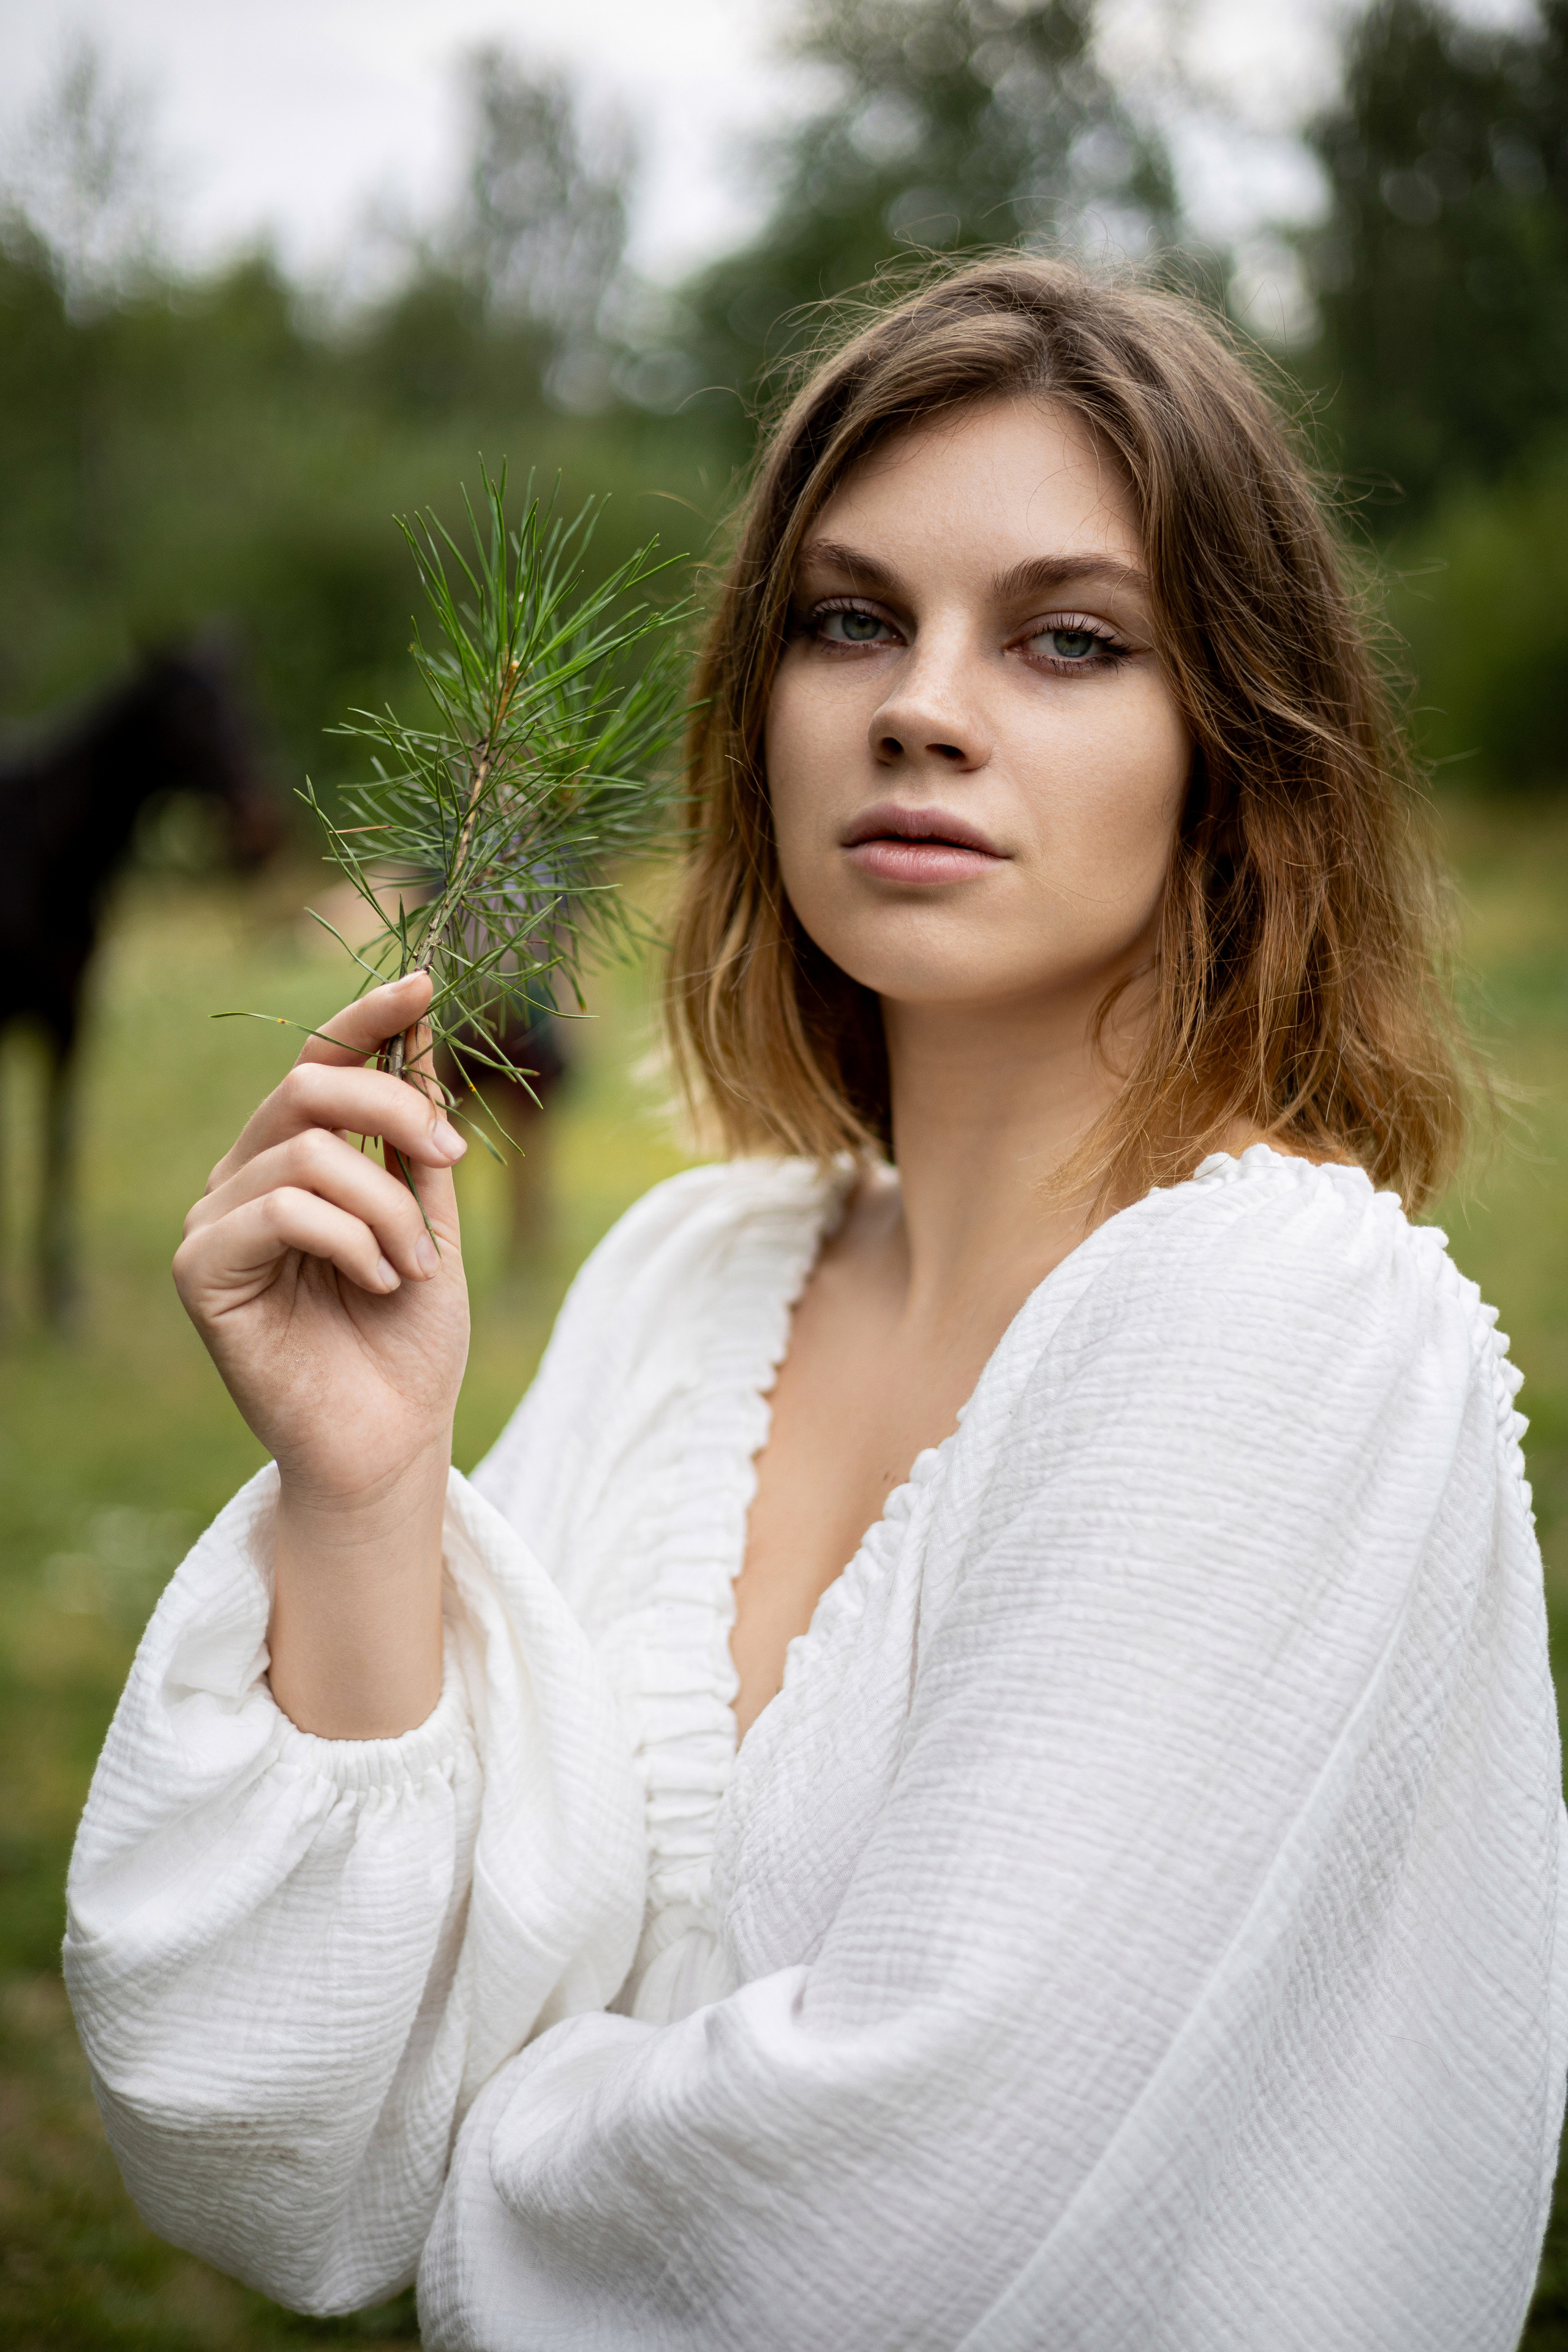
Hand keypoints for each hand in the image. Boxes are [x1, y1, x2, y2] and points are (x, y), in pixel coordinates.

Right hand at [175, 969, 468, 1513]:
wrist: (394, 1439)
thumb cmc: (410, 1339)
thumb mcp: (432, 1216)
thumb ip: (417, 1133)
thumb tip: (421, 1025)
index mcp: (296, 1159)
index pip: (319, 1062)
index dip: (368, 1016)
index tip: (427, 984)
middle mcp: (244, 1179)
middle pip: (309, 1087)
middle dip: (398, 1111)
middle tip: (452, 1160)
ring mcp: (215, 1222)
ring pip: (308, 1152)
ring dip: (389, 1207)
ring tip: (416, 1267)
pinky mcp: (201, 1271)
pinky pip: (283, 1210)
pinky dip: (353, 1241)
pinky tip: (379, 1285)